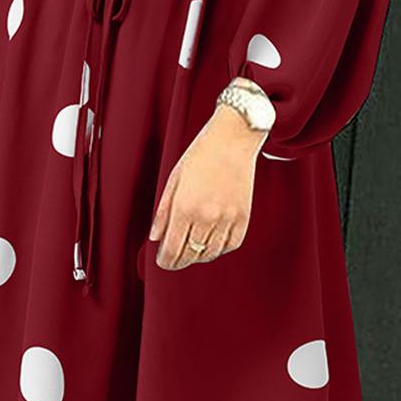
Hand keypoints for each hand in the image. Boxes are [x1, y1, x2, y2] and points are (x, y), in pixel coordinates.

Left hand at [149, 103, 267, 270]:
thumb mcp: (174, 179)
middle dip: (179, 261)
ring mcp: (227, 218)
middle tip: (174, 260)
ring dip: (199, 256)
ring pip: (211, 253)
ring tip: (192, 250)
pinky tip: (212, 242)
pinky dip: (221, 248)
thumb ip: (163, 211)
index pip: (172, 249)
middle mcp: (206, 217)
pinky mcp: (244, 216)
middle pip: (190, 255)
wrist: (232, 139)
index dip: (165, 260)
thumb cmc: (200, 154)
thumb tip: (156, 237)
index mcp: (184, 207)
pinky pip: (231, 244)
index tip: (163, 261)